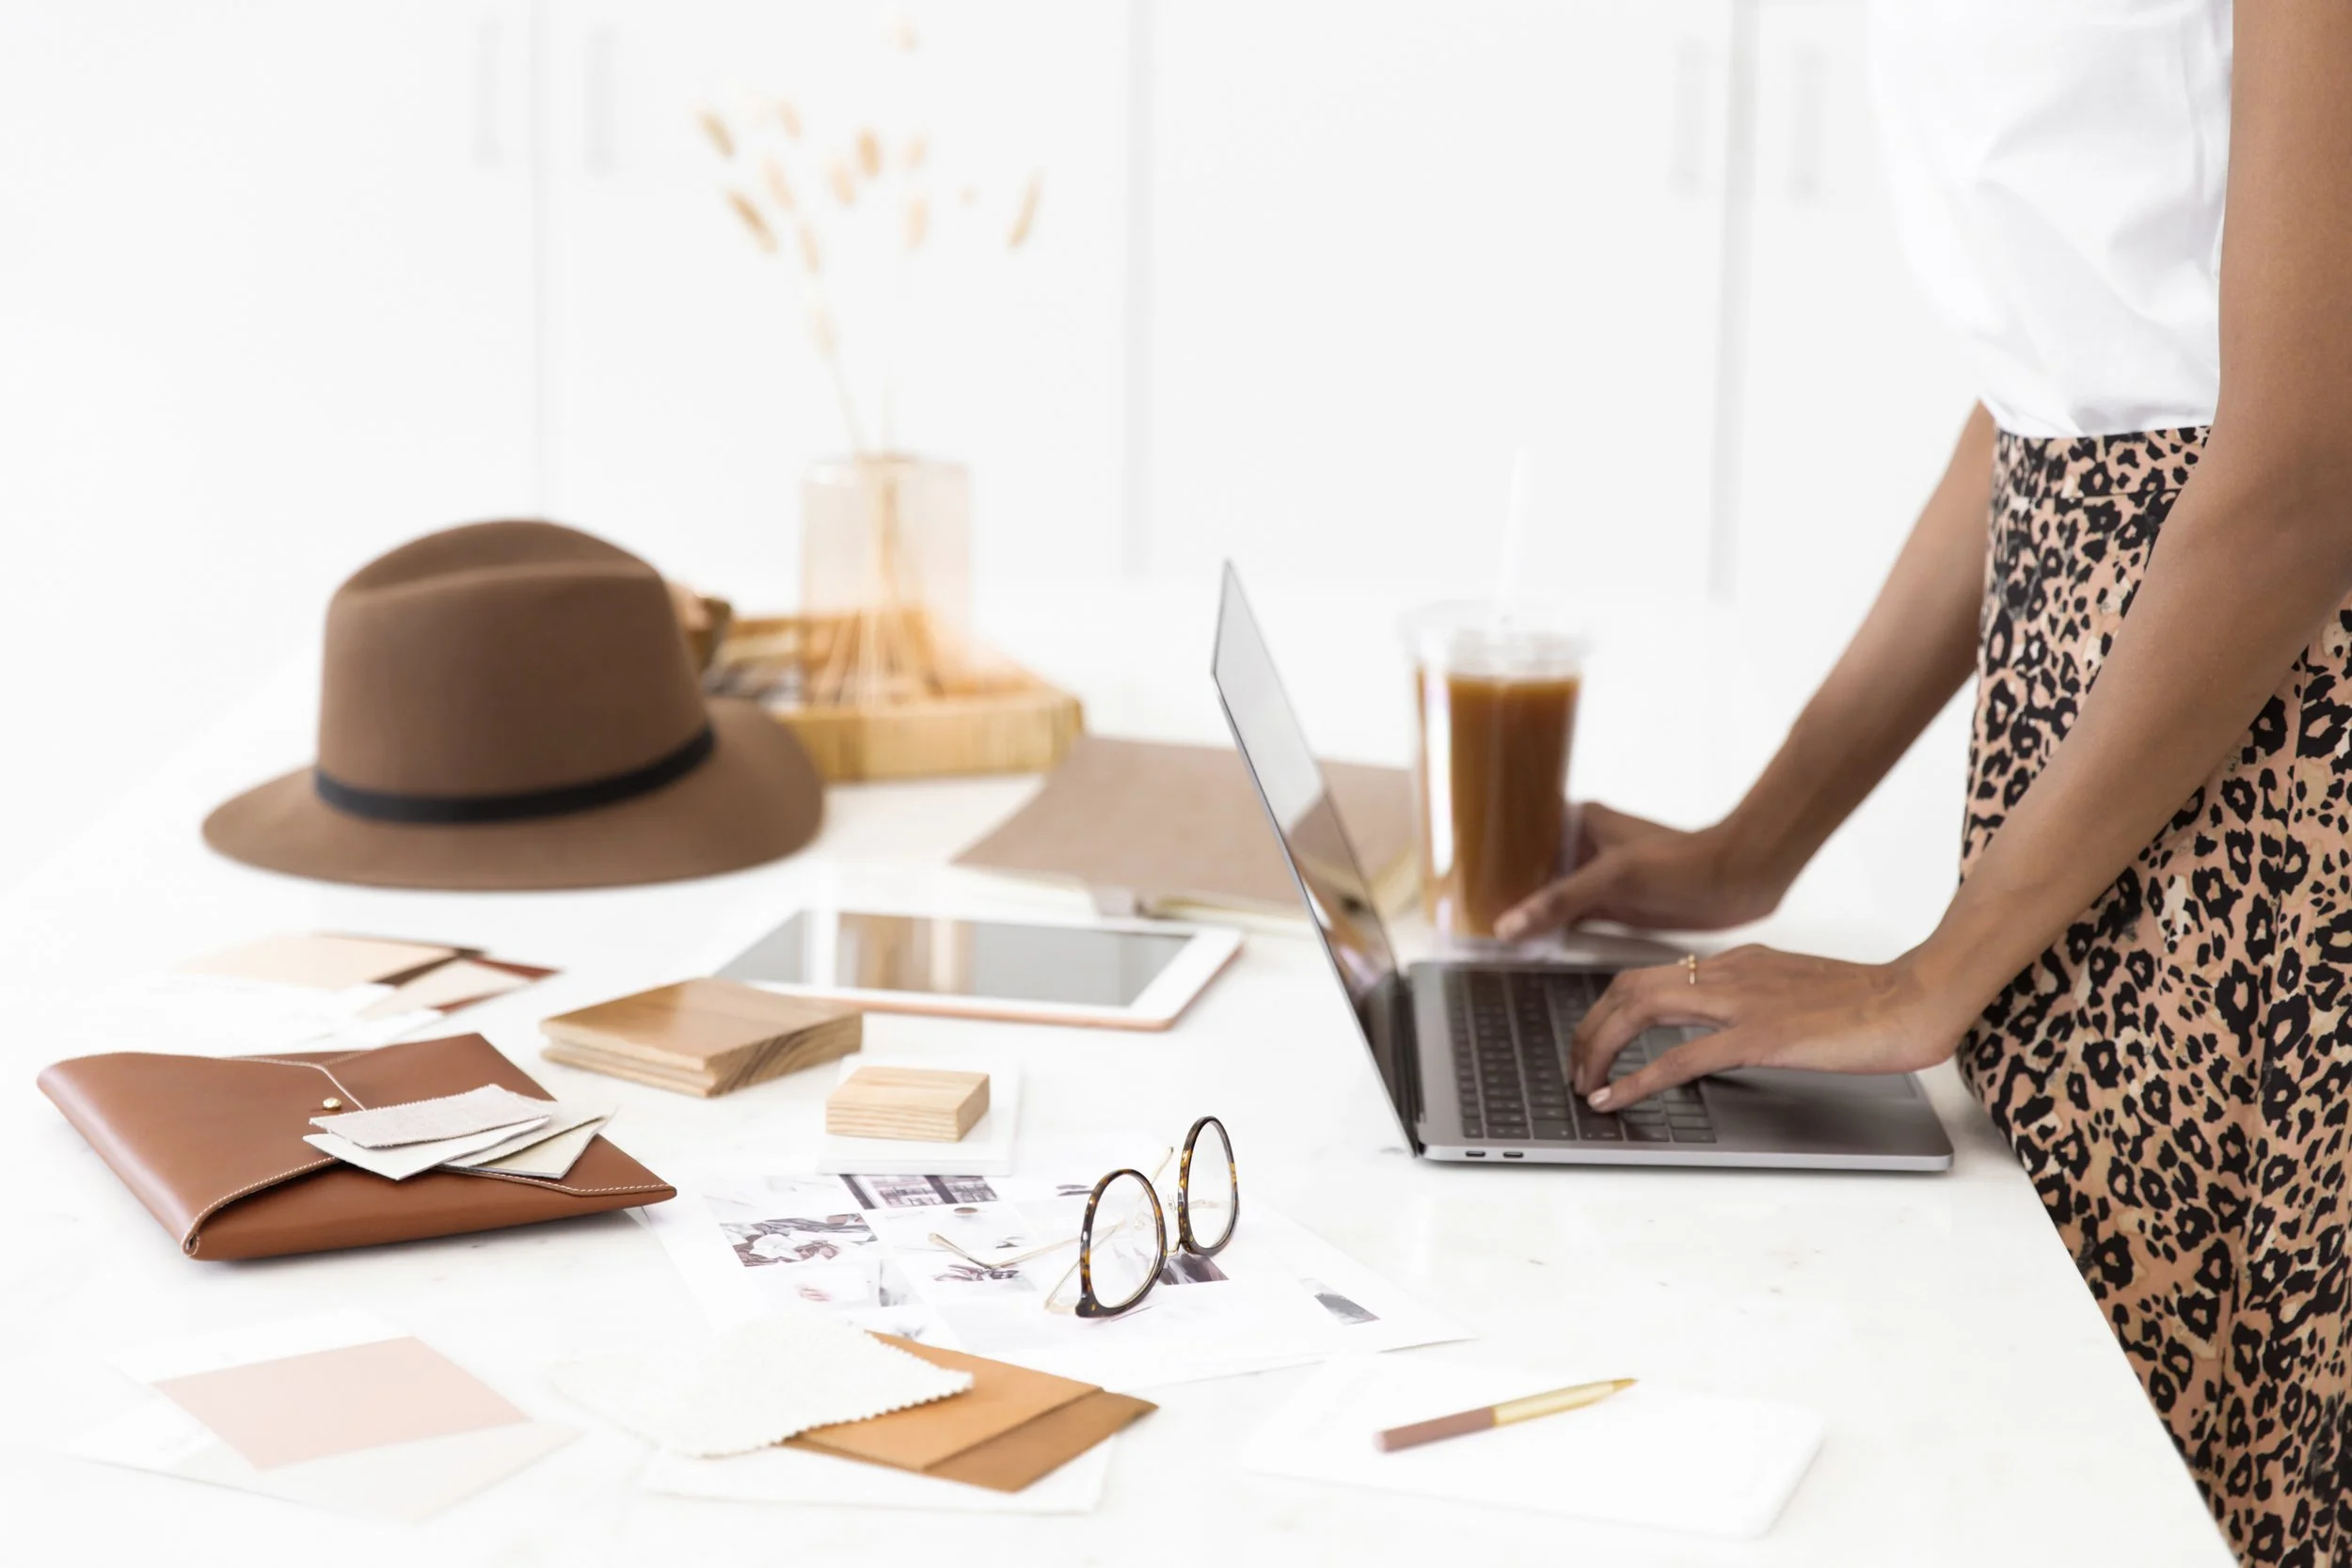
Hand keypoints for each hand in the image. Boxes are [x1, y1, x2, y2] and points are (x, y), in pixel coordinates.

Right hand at [1493, 803, 1790, 941]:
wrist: (1741, 881)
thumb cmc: (1685, 863)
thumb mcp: (1612, 879)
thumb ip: (1558, 902)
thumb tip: (1509, 925)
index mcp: (1580, 822)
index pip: (1523, 830)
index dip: (1492, 845)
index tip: (1461, 865)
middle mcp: (1585, 847)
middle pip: (1531, 866)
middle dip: (1505, 883)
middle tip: (1467, 903)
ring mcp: (1600, 878)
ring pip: (1551, 894)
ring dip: (1529, 909)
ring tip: (1490, 925)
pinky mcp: (1616, 905)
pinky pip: (1572, 917)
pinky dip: (1553, 928)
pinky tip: (1533, 942)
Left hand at [1568, 945, 1966, 1109]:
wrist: (1917, 996)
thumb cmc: (1869, 1001)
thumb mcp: (1795, 990)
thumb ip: (1756, 1000)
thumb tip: (1726, 1029)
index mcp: (1737, 962)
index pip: (1650, 976)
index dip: (1608, 1009)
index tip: (1595, 1042)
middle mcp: (1728, 973)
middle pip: (1627, 988)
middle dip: (1587, 1029)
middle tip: (1575, 1068)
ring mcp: (1741, 1002)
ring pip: (1639, 1012)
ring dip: (1598, 1050)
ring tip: (1583, 1085)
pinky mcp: (1760, 1036)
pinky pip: (1680, 1057)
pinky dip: (1637, 1079)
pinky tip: (1615, 1099)